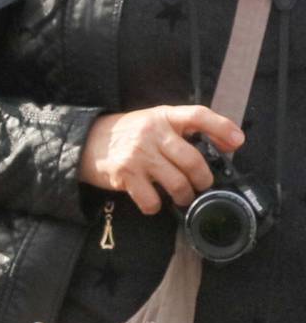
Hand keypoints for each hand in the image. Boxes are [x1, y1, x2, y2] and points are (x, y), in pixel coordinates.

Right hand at [79, 102, 245, 213]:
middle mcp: (152, 133)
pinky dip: (155, 206)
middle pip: (192, 160)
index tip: (238, 142)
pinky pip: (151, 200)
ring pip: (177, 183)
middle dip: (203, 179)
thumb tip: (220, 147)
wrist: (85, 142)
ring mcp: (138, 155)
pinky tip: (153, 202)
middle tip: (202, 185)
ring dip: (184, 196)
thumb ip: (180, 131)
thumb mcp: (153, 122)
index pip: (198, 115)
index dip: (222, 128)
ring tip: (182, 197)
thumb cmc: (126, 134)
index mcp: (163, 115)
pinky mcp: (125, 175)